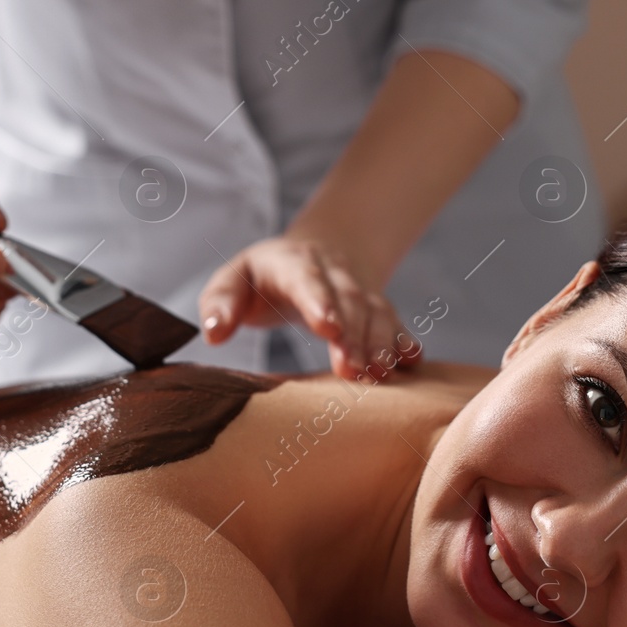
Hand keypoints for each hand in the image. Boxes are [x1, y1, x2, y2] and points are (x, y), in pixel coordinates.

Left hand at [199, 233, 417, 380]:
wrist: (318, 252)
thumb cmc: (263, 277)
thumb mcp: (233, 280)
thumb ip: (219, 304)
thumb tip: (213, 334)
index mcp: (292, 263)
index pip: (307, 280)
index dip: (320, 302)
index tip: (329, 328)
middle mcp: (332, 273)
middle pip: (348, 301)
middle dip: (353, 335)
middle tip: (353, 371)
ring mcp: (359, 290)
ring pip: (375, 312)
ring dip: (381, 343)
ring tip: (381, 374)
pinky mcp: (377, 309)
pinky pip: (394, 321)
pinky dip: (404, 341)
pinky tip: (413, 362)